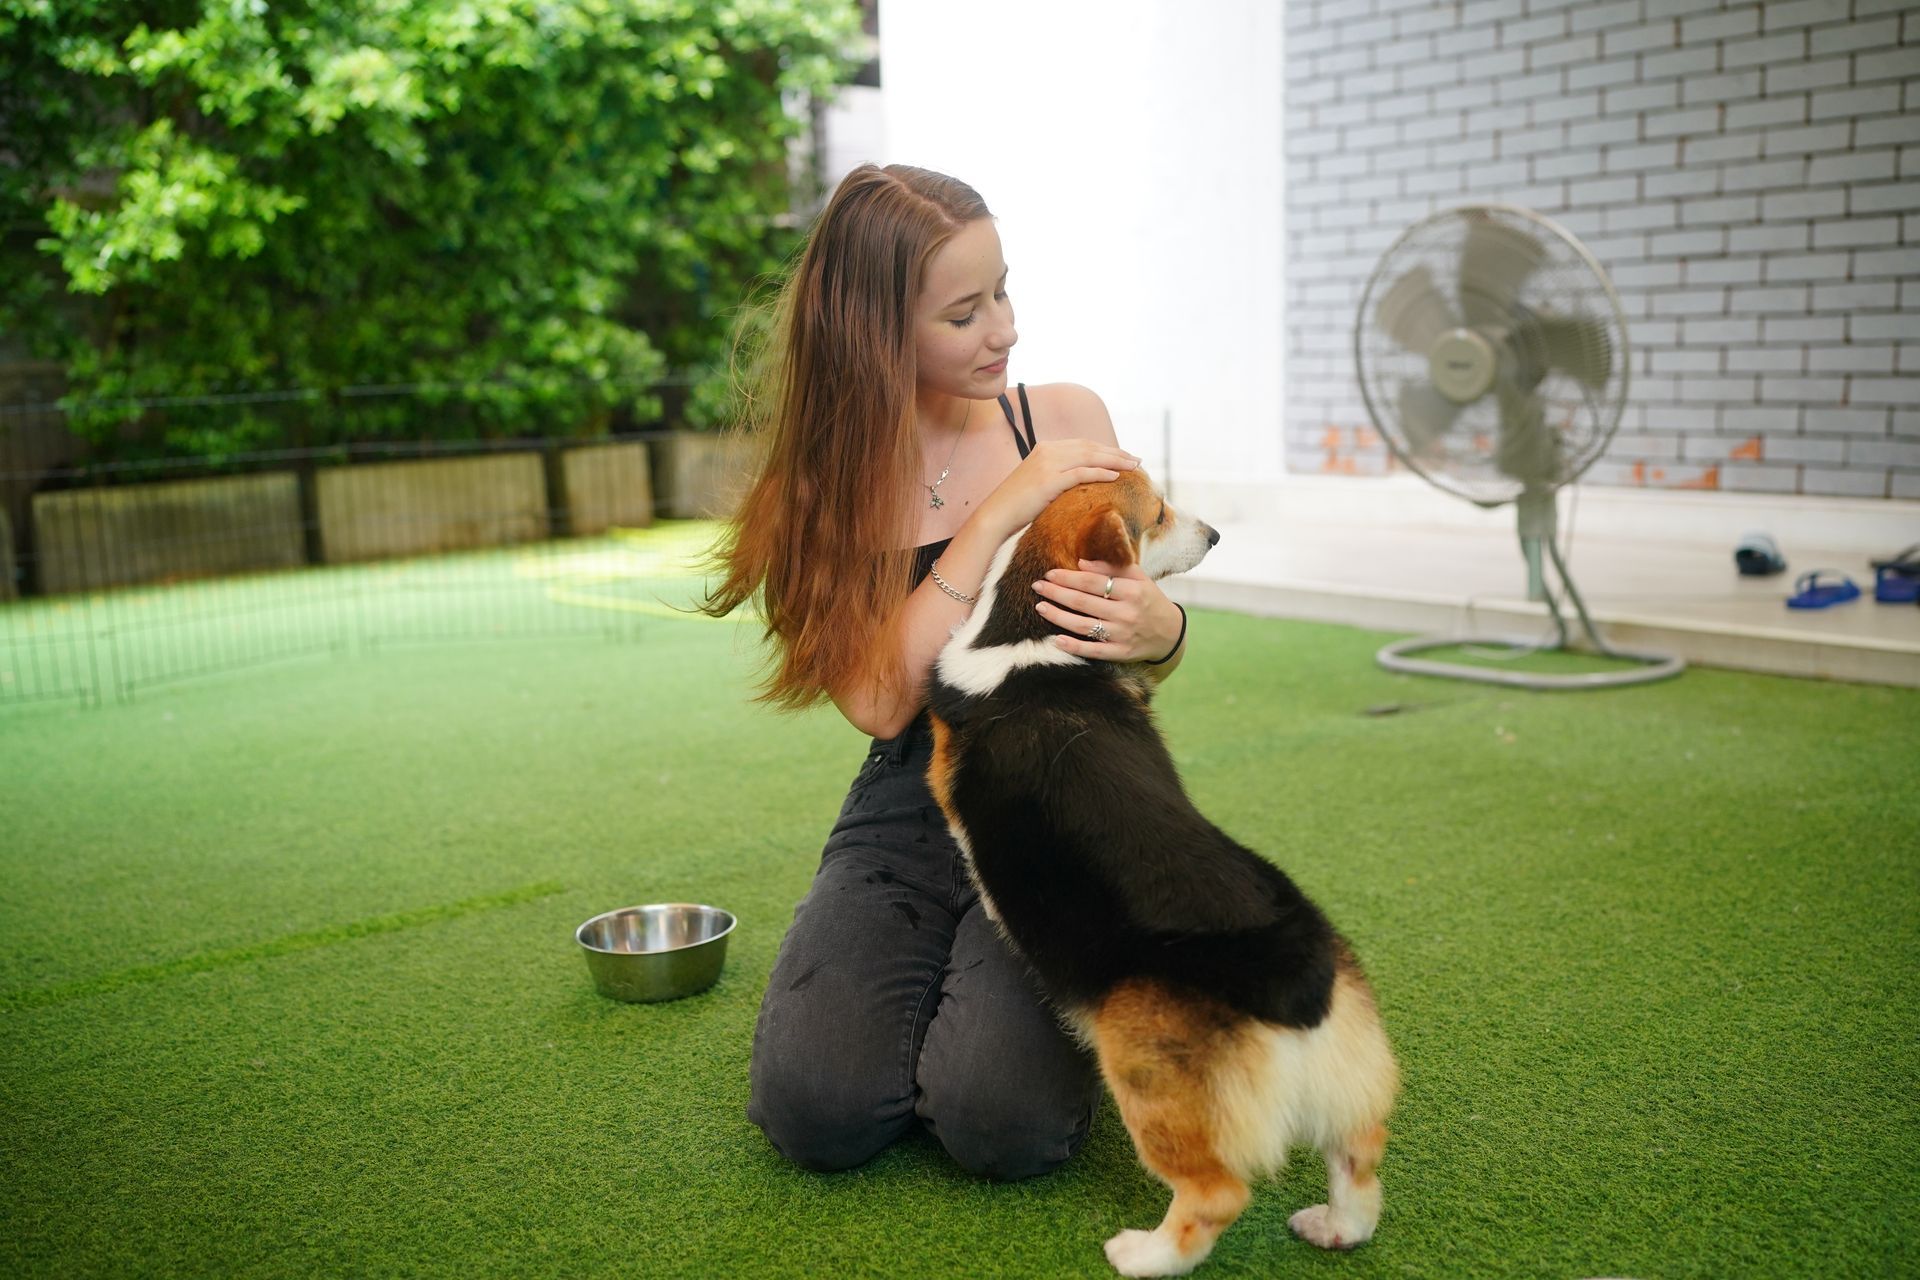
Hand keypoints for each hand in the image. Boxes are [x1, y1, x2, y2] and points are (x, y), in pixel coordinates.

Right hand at [979, 439, 1139, 535]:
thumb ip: (1057, 476)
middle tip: (1137, 460)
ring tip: (1134, 466)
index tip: (1124, 456)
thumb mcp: (1038, 483)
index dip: (1106, 449)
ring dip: (1115, 460)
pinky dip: (1100, 473)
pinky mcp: (1048, 480)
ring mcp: (1047, 464)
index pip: (1083, 444)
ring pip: (1089, 457)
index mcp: (1045, 448)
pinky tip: (1116, 476)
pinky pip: (1081, 473)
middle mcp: (1047, 451)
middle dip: (1116, 452)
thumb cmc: (1017, 506)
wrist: (995, 516)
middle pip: (1090, 447)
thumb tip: (1079, 481)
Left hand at [1033, 560, 1182, 662]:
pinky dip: (1074, 646)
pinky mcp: (1121, 653)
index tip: (1050, 573)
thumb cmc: (1149, 600)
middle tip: (1037, 586)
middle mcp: (1127, 612)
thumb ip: (1112, 568)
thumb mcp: (1139, 578)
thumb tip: (1081, 563)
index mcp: (1132, 590)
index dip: (1069, 577)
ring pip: (1083, 626)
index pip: (1093, 582)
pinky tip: (1056, 640)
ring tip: (1040, 607)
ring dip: (1058, 616)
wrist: (1170, 633)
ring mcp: (1123, 635)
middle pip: (1083, 602)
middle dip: (1057, 593)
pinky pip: (1093, 650)